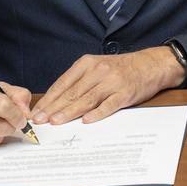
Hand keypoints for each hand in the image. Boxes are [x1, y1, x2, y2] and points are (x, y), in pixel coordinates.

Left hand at [33, 47, 183, 125]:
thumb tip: (54, 102)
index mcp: (88, 63)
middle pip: (72, 92)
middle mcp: (99, 71)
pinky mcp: (125, 93)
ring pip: (87, 99)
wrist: (150, 65)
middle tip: (39, 120)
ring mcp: (113, 82)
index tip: (36, 112)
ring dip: (69, 112)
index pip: (63, 83)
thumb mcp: (97, 67)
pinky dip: (97, 113)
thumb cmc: (120, 69)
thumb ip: (78, 81)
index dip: (48, 99)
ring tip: (55, 122)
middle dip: (53, 108)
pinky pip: (109, 104)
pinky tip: (86, 121)